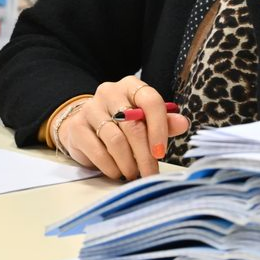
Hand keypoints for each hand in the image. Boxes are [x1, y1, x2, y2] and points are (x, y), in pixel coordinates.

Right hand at [56, 79, 189, 180]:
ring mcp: (90, 109)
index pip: (150, 100)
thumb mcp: (145, 120)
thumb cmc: (122, 124)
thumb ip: (165, 122)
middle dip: (145, 155)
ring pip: (116, 140)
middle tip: (150, 173)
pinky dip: (111, 167)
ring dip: (128, 163)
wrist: (85, 126)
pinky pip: (98, 151)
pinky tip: (116, 172)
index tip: (161, 152)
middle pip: (133, 125)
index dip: (159, 128)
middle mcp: (109, 92)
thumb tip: (183, 123)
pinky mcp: (76, 127)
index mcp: (131, 86)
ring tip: (133, 173)